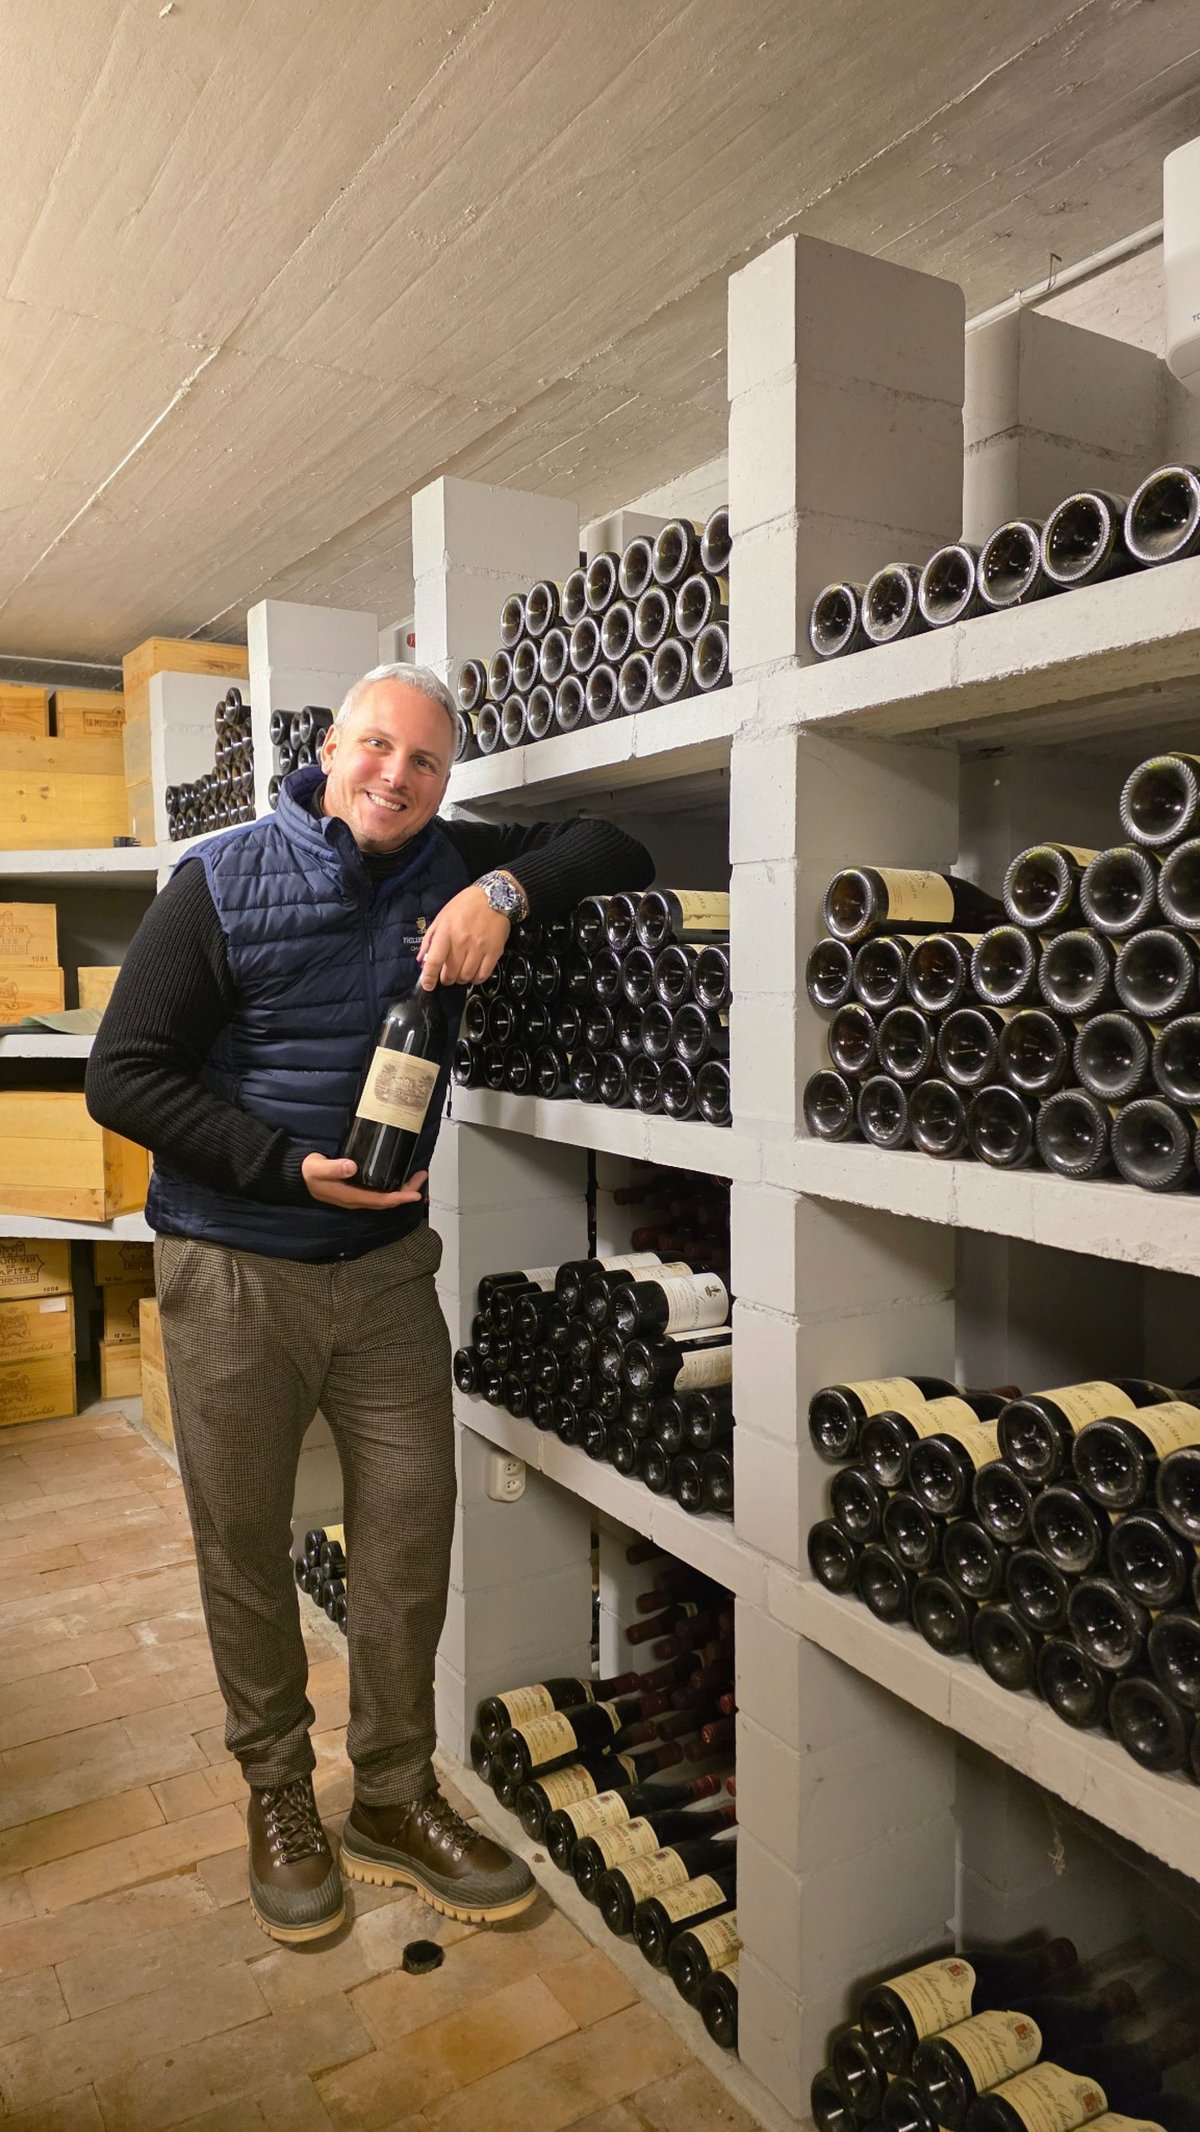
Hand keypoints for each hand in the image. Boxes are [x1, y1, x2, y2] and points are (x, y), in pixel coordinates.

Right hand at [302, 1155, 428, 1208]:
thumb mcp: (318, 1168)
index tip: (415, 1193)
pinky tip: (399, 1177)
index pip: (380, 1200)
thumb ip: (334, 1167)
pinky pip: (379, 1192)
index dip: (399, 1197)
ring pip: (385, 1196)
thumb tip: (352, 1166)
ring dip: (402, 1188)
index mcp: (351, 1196)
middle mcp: (357, 1199)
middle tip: (421, 1177)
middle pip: (387, 1200)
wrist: (299, 1175)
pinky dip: (393, 1186)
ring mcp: (358, 1196)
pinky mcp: (357, 1190)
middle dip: (407, 1191)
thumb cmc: (309, 1172)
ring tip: (417, 1177)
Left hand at [417, 883, 511, 989]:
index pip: (435, 960)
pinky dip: (476, 979)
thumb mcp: (442, 916)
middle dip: (446, 979)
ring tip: (460, 972)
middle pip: (450, 973)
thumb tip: (422, 960)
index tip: (428, 986)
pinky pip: (483, 975)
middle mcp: (462, 941)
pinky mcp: (494, 952)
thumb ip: (430, 939)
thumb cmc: (465, 905)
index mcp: (446, 931)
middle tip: (447, 975)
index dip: (429, 977)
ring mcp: (479, 948)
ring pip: (466, 977)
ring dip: (460, 979)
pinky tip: (473, 973)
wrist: (495, 896)